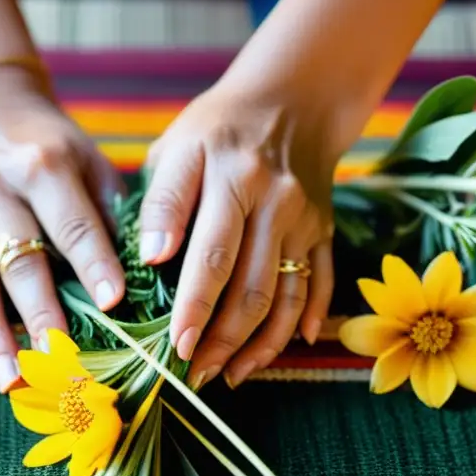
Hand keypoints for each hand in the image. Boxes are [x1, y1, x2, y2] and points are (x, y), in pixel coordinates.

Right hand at [0, 66, 125, 390]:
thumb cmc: (43, 142)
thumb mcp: (84, 157)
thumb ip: (108, 208)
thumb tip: (140, 270)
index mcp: (41, 165)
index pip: (73, 226)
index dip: (94, 266)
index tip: (113, 306)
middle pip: (22, 263)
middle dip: (43, 317)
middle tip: (63, 365)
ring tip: (12, 380)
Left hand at [140, 80, 340, 389]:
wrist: (293, 100)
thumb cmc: (216, 129)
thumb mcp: (175, 148)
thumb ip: (160, 202)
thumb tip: (150, 257)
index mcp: (231, 177)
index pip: (211, 255)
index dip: (194, 306)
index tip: (175, 346)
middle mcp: (275, 200)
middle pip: (251, 287)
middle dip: (222, 339)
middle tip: (195, 374)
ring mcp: (305, 220)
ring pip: (285, 297)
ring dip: (259, 345)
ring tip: (230, 375)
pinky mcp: (324, 231)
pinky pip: (319, 286)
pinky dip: (305, 322)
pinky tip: (288, 349)